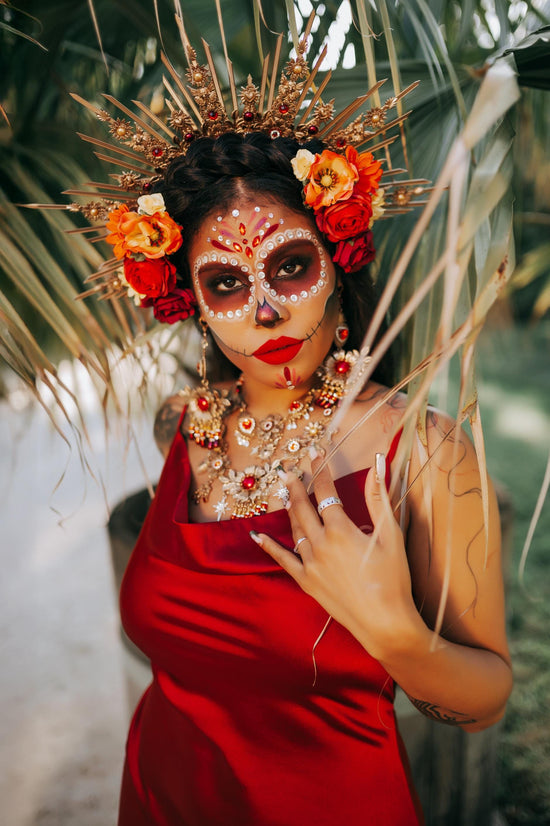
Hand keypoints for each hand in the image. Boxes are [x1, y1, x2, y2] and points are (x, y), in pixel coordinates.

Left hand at [251, 453, 423, 660]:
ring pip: (294, 530)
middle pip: (303, 507)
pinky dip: (270, 547)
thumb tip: (378, 464)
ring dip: (289, 509)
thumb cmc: (394, 579)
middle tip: (287, 470)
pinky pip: (283, 560)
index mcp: (341, 530)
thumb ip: (379, 499)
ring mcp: (310, 564)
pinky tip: (257, 536)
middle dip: (295, 486)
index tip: (315, 452)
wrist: (385, 623)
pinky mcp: (307, 582)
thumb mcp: (391, 536)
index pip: (326, 492)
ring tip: (285, 494)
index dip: (320, 470)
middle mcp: (320, 544)